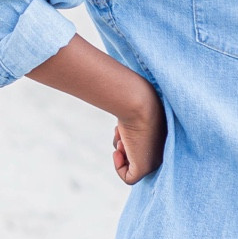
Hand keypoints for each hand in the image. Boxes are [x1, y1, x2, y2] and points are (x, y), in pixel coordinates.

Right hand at [26, 36, 166, 182]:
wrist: (138, 99)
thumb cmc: (130, 90)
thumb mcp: (120, 84)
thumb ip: (107, 79)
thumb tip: (78, 60)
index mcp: (158, 129)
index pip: (141, 140)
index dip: (126, 134)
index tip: (120, 124)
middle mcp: (159, 144)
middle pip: (135, 152)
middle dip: (124, 144)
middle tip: (121, 131)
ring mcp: (154, 157)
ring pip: (130, 163)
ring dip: (121, 152)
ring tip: (122, 135)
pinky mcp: (146, 167)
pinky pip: (128, 178)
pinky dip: (119, 165)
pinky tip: (121, 147)